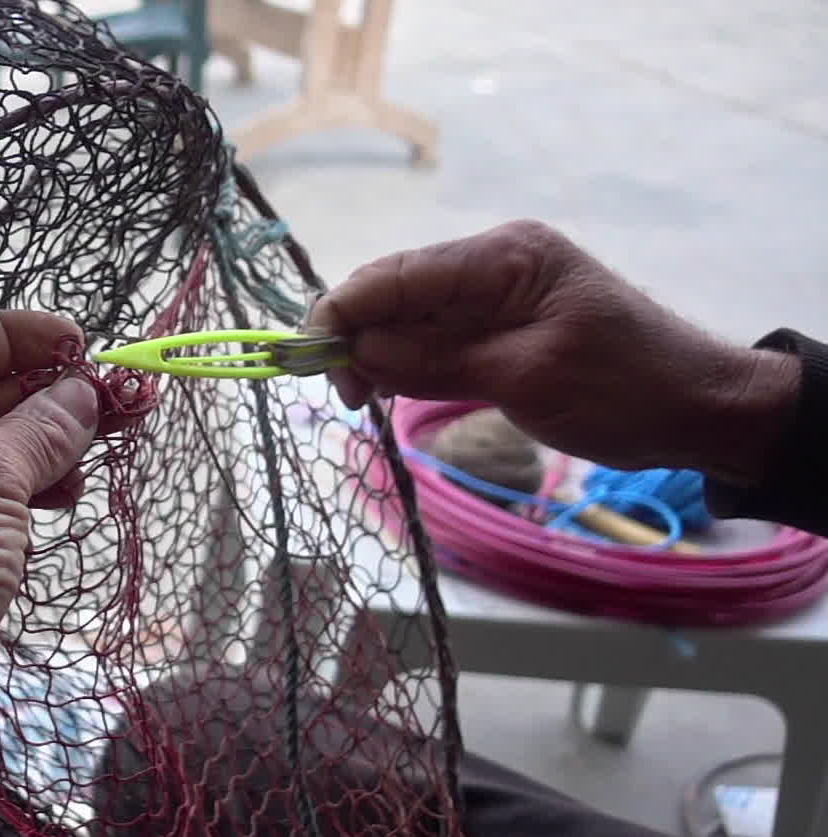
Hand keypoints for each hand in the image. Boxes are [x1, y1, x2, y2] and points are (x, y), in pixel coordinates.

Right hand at [310, 220, 799, 486]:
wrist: (700, 408)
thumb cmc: (626, 390)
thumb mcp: (525, 378)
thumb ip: (436, 361)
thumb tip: (357, 352)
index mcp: (503, 258)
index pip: (396, 274)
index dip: (341, 313)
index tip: (306, 361)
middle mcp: (493, 263)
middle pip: (393, 292)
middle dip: (354, 338)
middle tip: (342, 397)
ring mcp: (496, 294)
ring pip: (406, 317)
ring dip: (376, 356)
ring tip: (363, 402)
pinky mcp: (499, 325)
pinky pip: (432, 337)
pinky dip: (404, 364)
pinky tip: (389, 392)